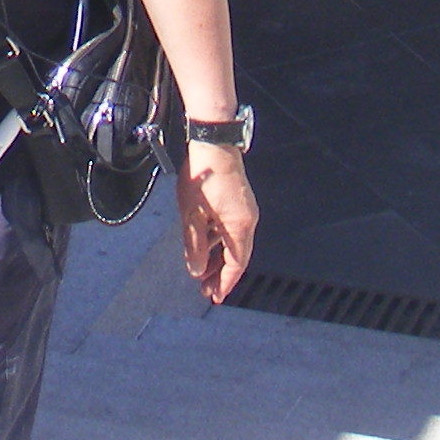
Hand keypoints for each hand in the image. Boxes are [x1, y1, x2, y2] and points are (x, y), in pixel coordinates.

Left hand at [176, 145, 256, 304]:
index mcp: (240, 227)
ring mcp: (244, 208)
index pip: (236, 264)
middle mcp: (248, 220)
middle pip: (236, 255)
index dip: (225, 282)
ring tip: (203, 269)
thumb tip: (196, 270)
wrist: (213, 142)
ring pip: (233, 241)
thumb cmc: (204, 177)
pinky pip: (230, 228)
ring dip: (218, 256)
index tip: (215, 296)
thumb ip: (195, 245)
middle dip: (220, 273)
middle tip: (206, 289)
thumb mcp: (192, 215)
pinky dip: (219, 240)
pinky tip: (206, 243)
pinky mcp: (238, 199)